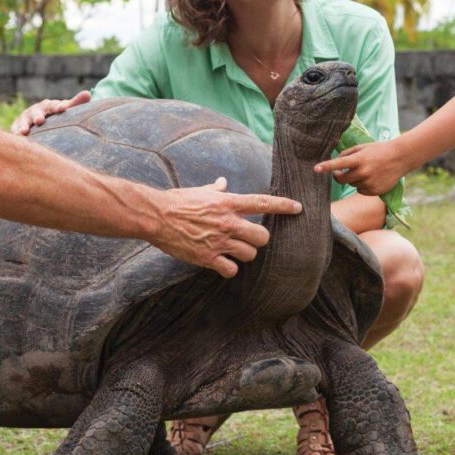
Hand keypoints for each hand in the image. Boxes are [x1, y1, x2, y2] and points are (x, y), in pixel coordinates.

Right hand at [10, 90, 90, 135]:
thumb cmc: (54, 115)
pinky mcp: (16, 126)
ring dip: (24, 126)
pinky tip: (16, 137)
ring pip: (24, 121)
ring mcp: (25, 118)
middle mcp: (36, 110)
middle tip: (39, 121)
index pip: (54, 105)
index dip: (58, 107)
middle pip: (37, 112)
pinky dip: (15, 132)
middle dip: (38, 116)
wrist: (37, 119)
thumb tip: (88, 94)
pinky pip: (15, 129)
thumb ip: (75, 104)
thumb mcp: (64, 109)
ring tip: (24, 132)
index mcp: (49, 106)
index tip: (63, 108)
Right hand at [151, 177, 302, 277]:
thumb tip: (223, 184)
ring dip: (245, 254)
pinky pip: (231, 270)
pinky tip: (222, 264)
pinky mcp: (208, 258)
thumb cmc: (177, 202)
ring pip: (250, 254)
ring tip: (233, 251)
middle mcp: (228, 223)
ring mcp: (219, 242)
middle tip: (249, 238)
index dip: (283, 206)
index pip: (263, 203)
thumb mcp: (200, 191)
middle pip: (263, 237)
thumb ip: (216, 190)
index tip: (298, 208)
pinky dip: (229, 269)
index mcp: (228, 203)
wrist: (156, 217)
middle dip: (259, 239)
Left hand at [315, 141, 408, 196]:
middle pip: (342, 180)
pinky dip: (363, 186)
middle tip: (340, 172)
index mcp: (359, 159)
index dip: (326, 166)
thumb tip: (335, 164)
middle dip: (339, 176)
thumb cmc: (379, 150)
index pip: (338, 164)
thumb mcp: (362, 147)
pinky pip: (361, 191)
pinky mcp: (374, 191)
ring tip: (367, 171)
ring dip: (355, 179)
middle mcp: (363, 172)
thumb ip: (347, 154)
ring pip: (352, 185)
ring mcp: (369, 183)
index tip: (316, 169)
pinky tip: (373, 178)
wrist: (400, 157)